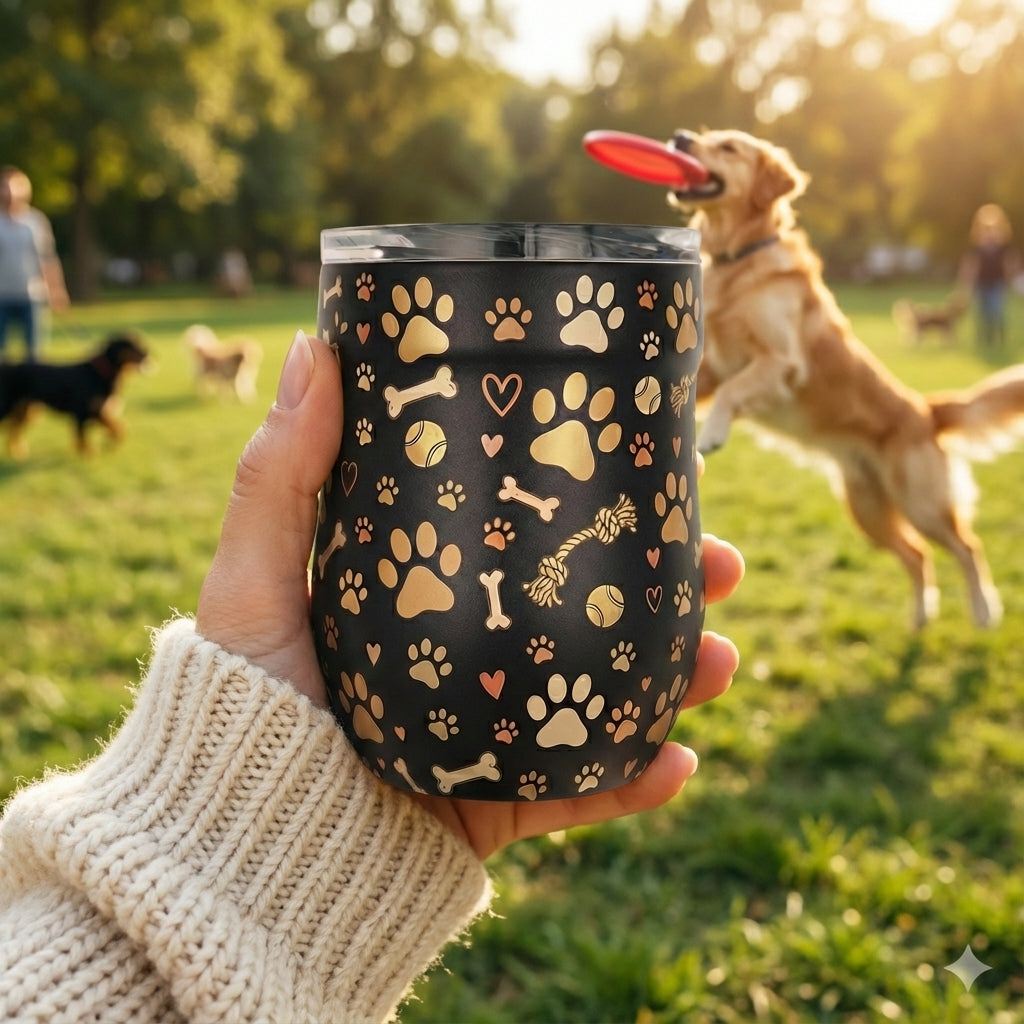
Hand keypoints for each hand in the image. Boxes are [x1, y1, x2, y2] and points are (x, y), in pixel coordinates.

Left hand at [197, 331, 743, 859]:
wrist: (239, 846)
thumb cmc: (237, 700)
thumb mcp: (256, 576)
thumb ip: (279, 474)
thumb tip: (314, 345)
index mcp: (431, 596)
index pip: (529, 539)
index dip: (595, 506)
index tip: (657, 470)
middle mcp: (473, 657)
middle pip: (587, 613)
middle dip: (667, 590)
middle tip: (725, 563)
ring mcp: (494, 732)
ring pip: (604, 697)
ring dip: (675, 679)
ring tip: (725, 659)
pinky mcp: (497, 804)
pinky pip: (577, 794)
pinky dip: (632, 782)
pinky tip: (680, 762)